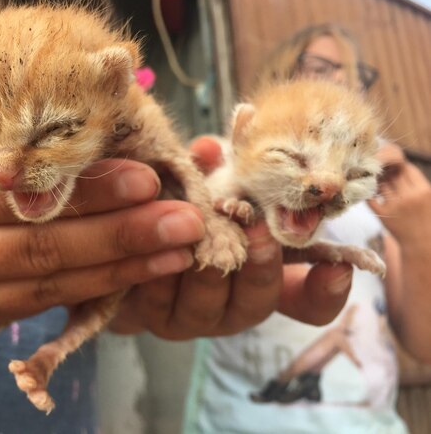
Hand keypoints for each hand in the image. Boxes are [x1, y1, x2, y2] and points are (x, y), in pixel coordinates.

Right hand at [0, 115, 205, 325]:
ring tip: (178, 250)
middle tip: (183, 220)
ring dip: (121, 267)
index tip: (146, 178)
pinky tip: (139, 271)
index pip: (14, 194)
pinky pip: (43, 303)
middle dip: (120, 235)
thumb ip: (1, 136)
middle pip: (39, 247)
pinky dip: (95, 287)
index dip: (84, 190)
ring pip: (48, 284)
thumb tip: (90, 124)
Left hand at [111, 136, 352, 338]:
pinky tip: (155, 248)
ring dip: (206, 271)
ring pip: (209, 306)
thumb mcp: (205, 187)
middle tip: (258, 232)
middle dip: (261, 266)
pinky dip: (158, 272)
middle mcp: (235, 305)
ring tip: (200, 237)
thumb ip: (217, 173)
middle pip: (259, 301)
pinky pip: (159, 301)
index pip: (306, 301)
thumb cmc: (179, 210)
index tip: (339, 269)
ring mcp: (195, 318)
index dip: (326, 291)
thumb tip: (209, 147)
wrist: (124, 245)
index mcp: (261, 277)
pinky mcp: (156, 318)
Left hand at [368, 142, 430, 245]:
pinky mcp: (383, 215)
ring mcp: (395, 206)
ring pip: (381, 184)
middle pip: (393, 174)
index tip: (394, 165)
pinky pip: (371, 197)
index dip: (399, 165)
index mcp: (424, 191)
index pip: (407, 168)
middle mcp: (409, 197)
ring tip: (377, 180)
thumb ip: (414, 182)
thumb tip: (396, 164)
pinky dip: (369, 192)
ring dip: (378, 180)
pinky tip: (370, 190)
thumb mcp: (426, 197)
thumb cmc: (424, 217)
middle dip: (387, 170)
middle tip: (381, 168)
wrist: (420, 243)